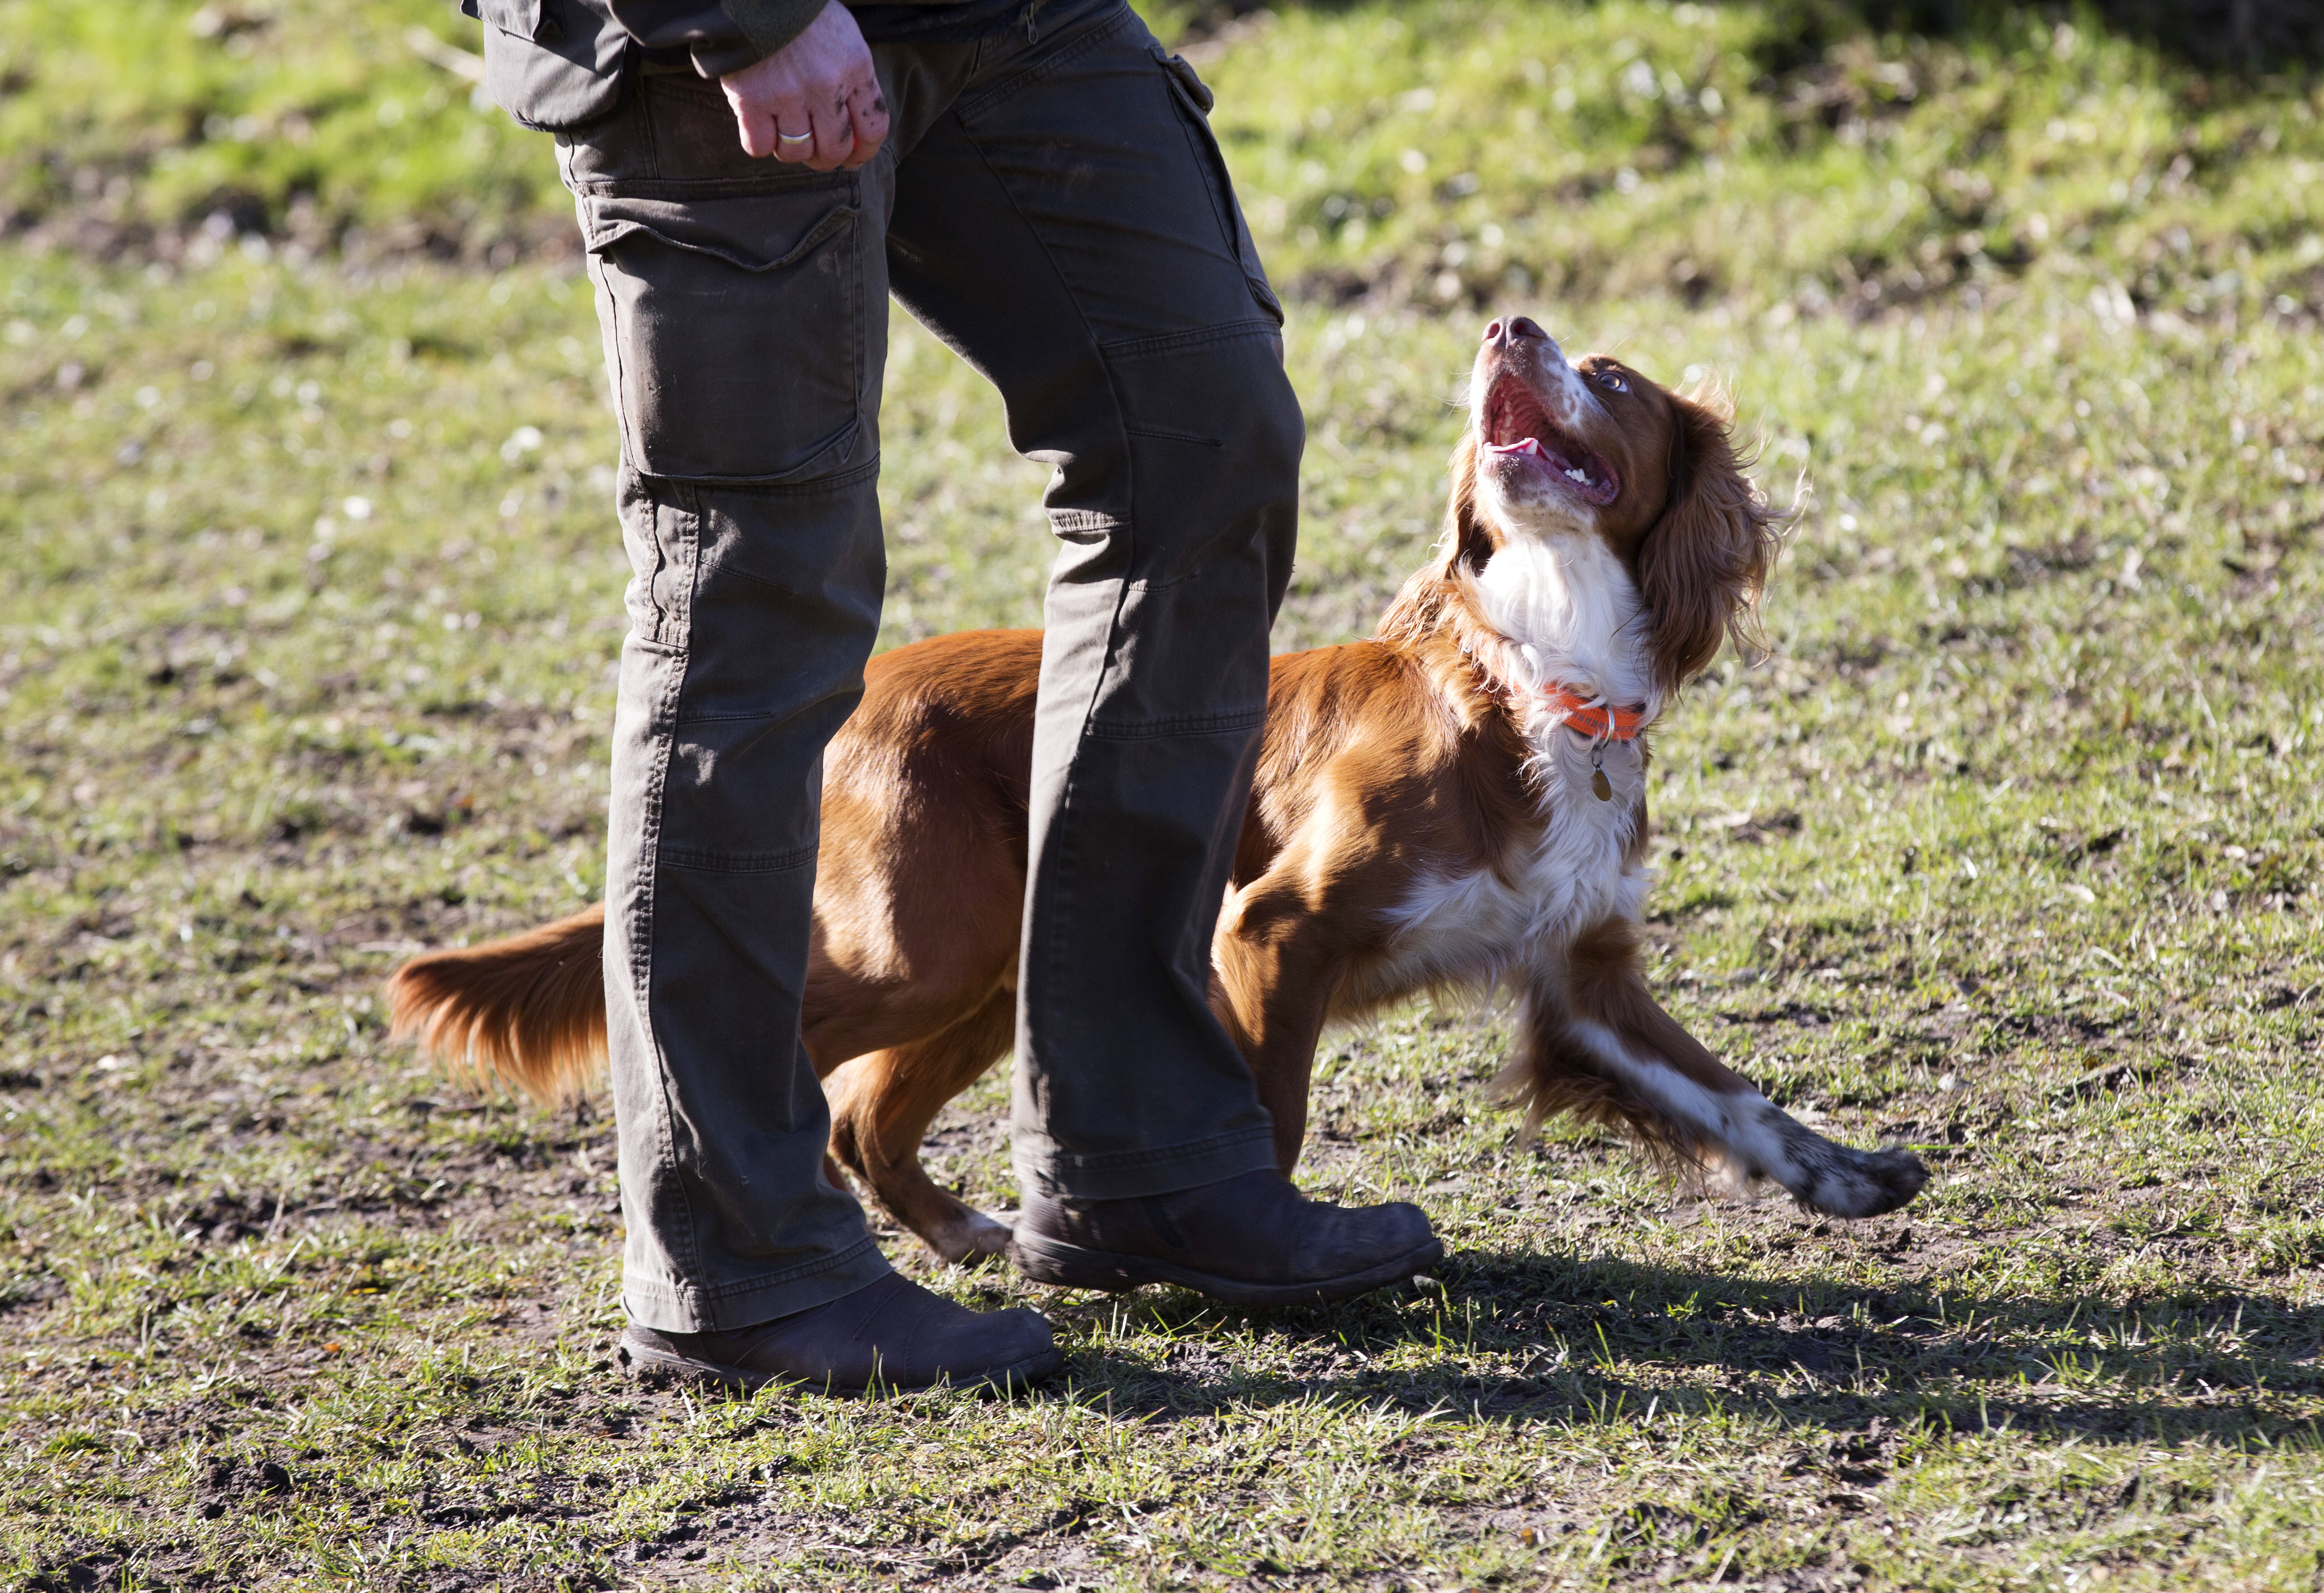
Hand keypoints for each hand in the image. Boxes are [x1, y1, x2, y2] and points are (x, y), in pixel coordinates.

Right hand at [719, 0, 887, 170]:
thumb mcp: (843, 35)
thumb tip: (854, 129)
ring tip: (785, 133)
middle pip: (833, 150)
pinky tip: (761, 127)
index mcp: (855, 66)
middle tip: (816, 152)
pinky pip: (759, 146)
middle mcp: (825, 86)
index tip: (854, 157)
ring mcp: (787, 95)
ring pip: (796, 152)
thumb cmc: (801, 13)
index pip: (873, 128)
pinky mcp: (751, 100)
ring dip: (791, 150)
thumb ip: (853, 78)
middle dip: (826, 159)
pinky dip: (760, 144)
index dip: (864, 152)